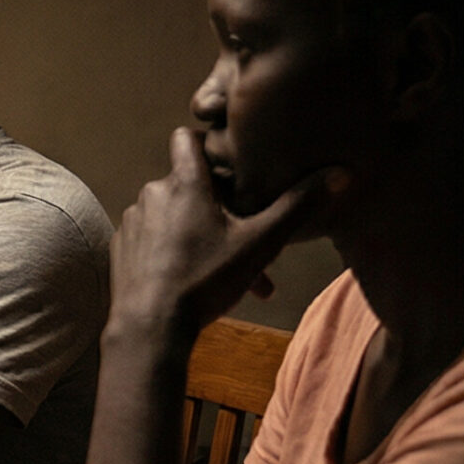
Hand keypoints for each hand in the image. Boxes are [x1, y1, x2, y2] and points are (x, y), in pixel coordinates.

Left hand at [109, 130, 339, 337]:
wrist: (151, 326)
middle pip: (191, 186)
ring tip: (233, 270)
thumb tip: (341, 173)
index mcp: (183, 184)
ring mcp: (133, 221)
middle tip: (251, 242)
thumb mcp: (261, 243)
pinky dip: (177, 250)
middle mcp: (151, 194)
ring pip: (176, 216)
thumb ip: (298, 205)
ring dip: (205, 235)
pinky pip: (155, 238)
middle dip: (223, 209)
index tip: (232, 164)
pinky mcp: (122, 247)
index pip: (187, 138)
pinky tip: (200, 278)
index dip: (209, 144)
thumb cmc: (205, 280)